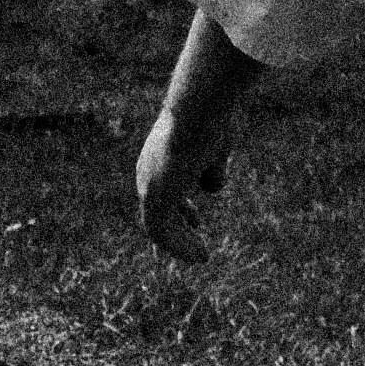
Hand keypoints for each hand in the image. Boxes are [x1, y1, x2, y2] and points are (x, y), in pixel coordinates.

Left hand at [135, 98, 233, 261]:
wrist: (200, 109)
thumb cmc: (212, 117)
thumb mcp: (215, 144)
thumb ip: (211, 165)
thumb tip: (210, 186)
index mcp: (161, 154)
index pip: (167, 187)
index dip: (181, 206)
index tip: (196, 220)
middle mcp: (149, 170)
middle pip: (160, 206)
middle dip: (178, 223)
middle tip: (194, 238)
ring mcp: (149, 185)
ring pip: (159, 223)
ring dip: (181, 242)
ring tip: (201, 256)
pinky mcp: (154, 198)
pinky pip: (161, 232)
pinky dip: (180, 247)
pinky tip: (200, 256)